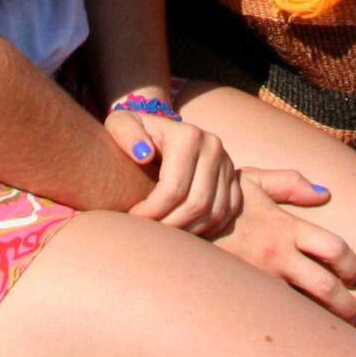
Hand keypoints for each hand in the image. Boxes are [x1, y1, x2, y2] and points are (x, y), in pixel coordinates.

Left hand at [108, 105, 241, 235]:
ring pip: (214, 212)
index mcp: (188, 135)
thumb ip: (124, 133)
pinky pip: (227, 213)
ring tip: (163, 233)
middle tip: (148, 232)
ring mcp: (227, 163)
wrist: (159, 131)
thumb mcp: (121, 124)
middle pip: (197, 203)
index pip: (174, 188)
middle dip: (170, 225)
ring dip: (188, 230)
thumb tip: (144, 154)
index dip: (152, 211)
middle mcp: (213, 146)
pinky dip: (207, 227)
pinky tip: (183, 229)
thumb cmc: (134, 133)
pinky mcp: (234, 178)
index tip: (133, 218)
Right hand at [214, 169, 355, 323]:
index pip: (334, 249)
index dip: (352, 265)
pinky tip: (299, 338)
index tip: (355, 276)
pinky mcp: (241, 299)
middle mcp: (277, 257)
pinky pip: (275, 319)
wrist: (172, 223)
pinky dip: (291, 329)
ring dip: (325, 325)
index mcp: (285, 228)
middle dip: (348, 306)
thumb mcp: (251, 181)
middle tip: (355, 314)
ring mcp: (259, 282)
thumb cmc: (217, 203)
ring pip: (304, 312)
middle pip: (327, 288)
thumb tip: (325, 194)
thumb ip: (289, 183)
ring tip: (334, 335)